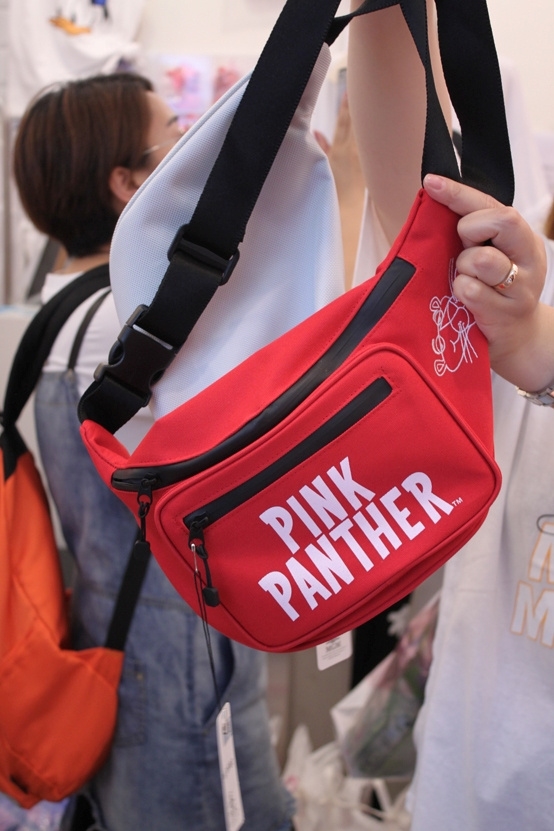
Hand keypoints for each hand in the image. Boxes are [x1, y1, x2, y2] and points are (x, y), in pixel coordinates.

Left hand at [423, 173, 553, 392]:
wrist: (517, 340)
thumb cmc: (492, 293)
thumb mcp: (489, 257)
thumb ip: (474, 234)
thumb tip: (434, 201)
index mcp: (523, 238)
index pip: (493, 205)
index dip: (460, 193)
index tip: (431, 182)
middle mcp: (529, 258)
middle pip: (500, 220)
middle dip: (470, 229)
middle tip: (464, 248)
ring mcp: (521, 287)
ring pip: (480, 259)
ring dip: (463, 268)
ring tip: (467, 280)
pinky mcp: (506, 312)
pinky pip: (470, 290)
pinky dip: (461, 292)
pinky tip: (467, 302)